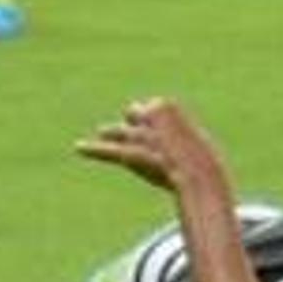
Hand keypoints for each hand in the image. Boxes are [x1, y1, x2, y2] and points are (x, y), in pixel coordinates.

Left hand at [75, 96, 229, 199]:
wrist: (200, 176)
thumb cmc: (203, 162)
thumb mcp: (194, 141)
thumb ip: (177, 135)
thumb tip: (171, 141)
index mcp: (165, 106)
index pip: (151, 107)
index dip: (154, 121)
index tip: (162, 134)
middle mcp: (148, 117)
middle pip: (132, 113)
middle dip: (133, 122)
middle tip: (136, 132)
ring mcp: (137, 135)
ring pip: (118, 131)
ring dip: (112, 133)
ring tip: (103, 133)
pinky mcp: (129, 154)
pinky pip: (107, 151)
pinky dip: (92, 150)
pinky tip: (78, 148)